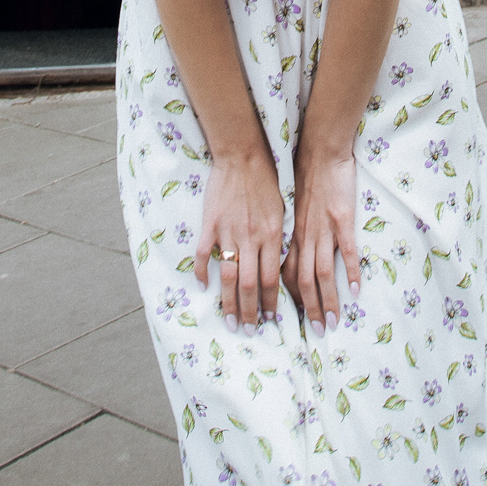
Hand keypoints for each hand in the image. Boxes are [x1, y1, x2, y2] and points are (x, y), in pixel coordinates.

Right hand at [194, 146, 285, 329]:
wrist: (243, 154)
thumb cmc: (268, 179)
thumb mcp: (282, 209)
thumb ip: (279, 238)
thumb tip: (281, 265)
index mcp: (272, 235)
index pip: (273, 279)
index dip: (271, 303)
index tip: (271, 320)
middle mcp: (252, 238)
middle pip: (251, 285)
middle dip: (251, 312)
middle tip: (249, 331)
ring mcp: (230, 231)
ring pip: (229, 276)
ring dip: (230, 302)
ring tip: (231, 321)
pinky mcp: (211, 223)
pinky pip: (205, 254)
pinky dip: (203, 271)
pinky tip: (204, 285)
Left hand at [284, 144, 359, 329]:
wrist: (320, 150)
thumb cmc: (303, 175)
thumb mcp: (289, 205)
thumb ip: (290, 232)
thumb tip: (287, 253)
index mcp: (291, 233)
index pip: (286, 274)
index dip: (289, 299)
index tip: (292, 320)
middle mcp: (305, 236)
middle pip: (304, 281)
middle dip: (309, 309)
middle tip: (316, 333)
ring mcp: (324, 229)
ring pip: (324, 273)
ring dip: (328, 300)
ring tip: (333, 322)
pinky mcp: (342, 219)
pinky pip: (347, 251)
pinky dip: (350, 272)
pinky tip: (355, 290)